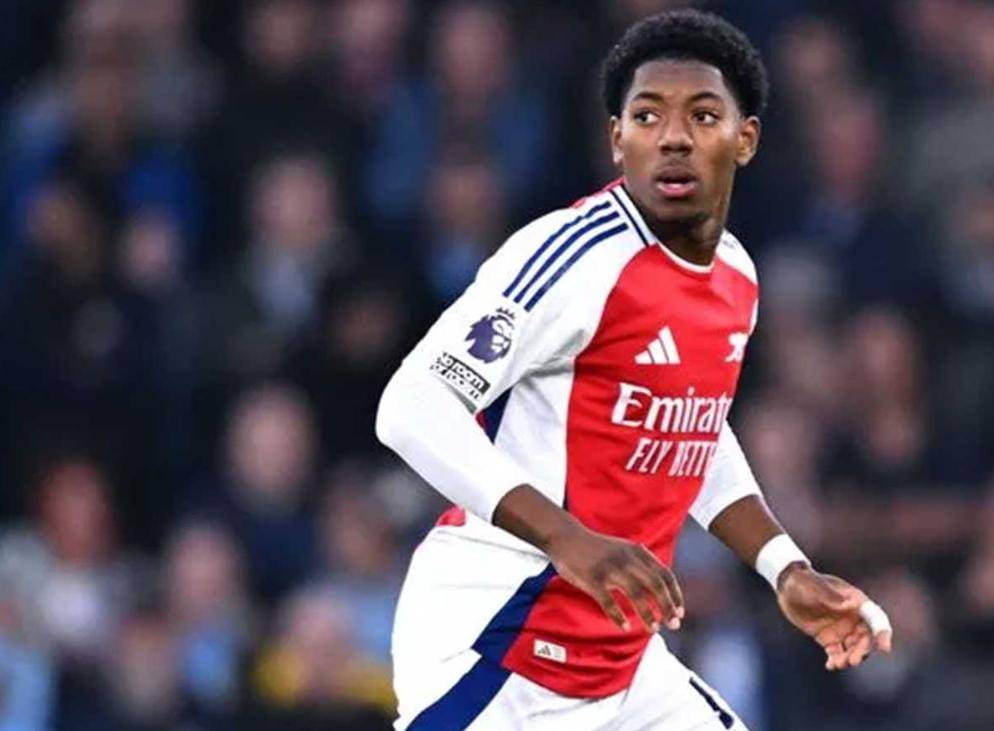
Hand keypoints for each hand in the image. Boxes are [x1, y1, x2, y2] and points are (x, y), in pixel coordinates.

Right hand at [546, 524, 683, 632]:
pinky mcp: (593, 579)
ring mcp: (610, 568)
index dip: (675, 595)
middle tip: (673, 625)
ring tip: (653, 629)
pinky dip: (618, 616)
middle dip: (667, 606)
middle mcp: (627, 559)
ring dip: (648, 614)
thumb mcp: (623, 548)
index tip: (680, 612)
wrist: (566, 537)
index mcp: (637, 552)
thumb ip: (641, 561)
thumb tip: (661, 582)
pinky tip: (625, 627)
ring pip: (636, 594)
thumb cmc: (596, 548)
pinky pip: (609, 602)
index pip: (664, 574)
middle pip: (655, 585)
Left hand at [776, 564, 892, 670]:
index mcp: (855, 601)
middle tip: (852, 660)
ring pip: (853, 648)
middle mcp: (853, 617)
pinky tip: (830, 666)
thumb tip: (853, 604)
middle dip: (862, 651)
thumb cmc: (803, 582)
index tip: (885, 648)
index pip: (876, 618)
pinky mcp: (829, 638)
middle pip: (866, 638)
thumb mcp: (815, 587)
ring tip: (838, 664)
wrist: (786, 587)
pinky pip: (837, 653)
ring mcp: (842, 629)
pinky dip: (836, 661)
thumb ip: (832, 596)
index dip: (883, 633)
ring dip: (850, 658)